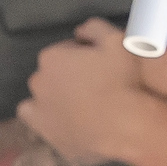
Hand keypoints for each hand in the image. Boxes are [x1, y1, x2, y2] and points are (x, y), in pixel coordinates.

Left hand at [16, 19, 161, 163]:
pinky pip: (41, 124)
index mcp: (52, 58)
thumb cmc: (123, 81)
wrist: (127, 125)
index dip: (83, 56)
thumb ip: (94, 28)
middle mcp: (39, 83)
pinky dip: (50, 120)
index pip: (64, 51)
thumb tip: (80, 31)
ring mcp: (41, 113)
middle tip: (94, 84)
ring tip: (81, 105)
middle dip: (68, 76)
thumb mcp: (116, 40)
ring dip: (55, 97)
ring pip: (42, 98)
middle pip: (52, 74)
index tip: (99, 64)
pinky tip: (68, 120)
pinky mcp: (50, 136)